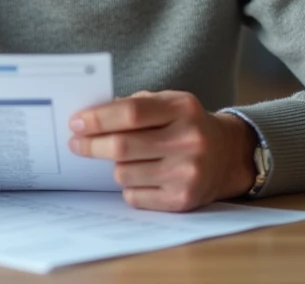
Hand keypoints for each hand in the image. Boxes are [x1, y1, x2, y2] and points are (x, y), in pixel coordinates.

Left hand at [68, 90, 256, 211]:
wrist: (229, 156)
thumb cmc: (186, 125)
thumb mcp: (169, 103)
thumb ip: (133, 105)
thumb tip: (90, 118)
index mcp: (183, 108)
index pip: (131, 113)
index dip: (98, 119)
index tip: (76, 122)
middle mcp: (189, 141)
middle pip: (122, 146)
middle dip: (91, 145)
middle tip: (75, 143)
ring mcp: (187, 173)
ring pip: (123, 173)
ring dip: (114, 166)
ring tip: (123, 159)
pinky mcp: (183, 200)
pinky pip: (134, 196)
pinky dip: (129, 186)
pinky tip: (141, 176)